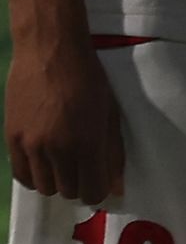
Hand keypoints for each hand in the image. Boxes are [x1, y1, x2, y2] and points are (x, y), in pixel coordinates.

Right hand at [7, 32, 123, 205]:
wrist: (49, 51)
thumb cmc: (89, 79)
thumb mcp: (110, 115)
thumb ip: (113, 154)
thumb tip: (116, 188)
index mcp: (86, 144)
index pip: (91, 192)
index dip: (97, 191)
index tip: (98, 181)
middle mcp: (56, 149)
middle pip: (67, 191)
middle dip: (78, 185)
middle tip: (82, 168)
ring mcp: (30, 144)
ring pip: (43, 187)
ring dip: (56, 181)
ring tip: (63, 163)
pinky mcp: (10, 137)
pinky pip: (20, 174)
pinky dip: (33, 175)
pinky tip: (43, 163)